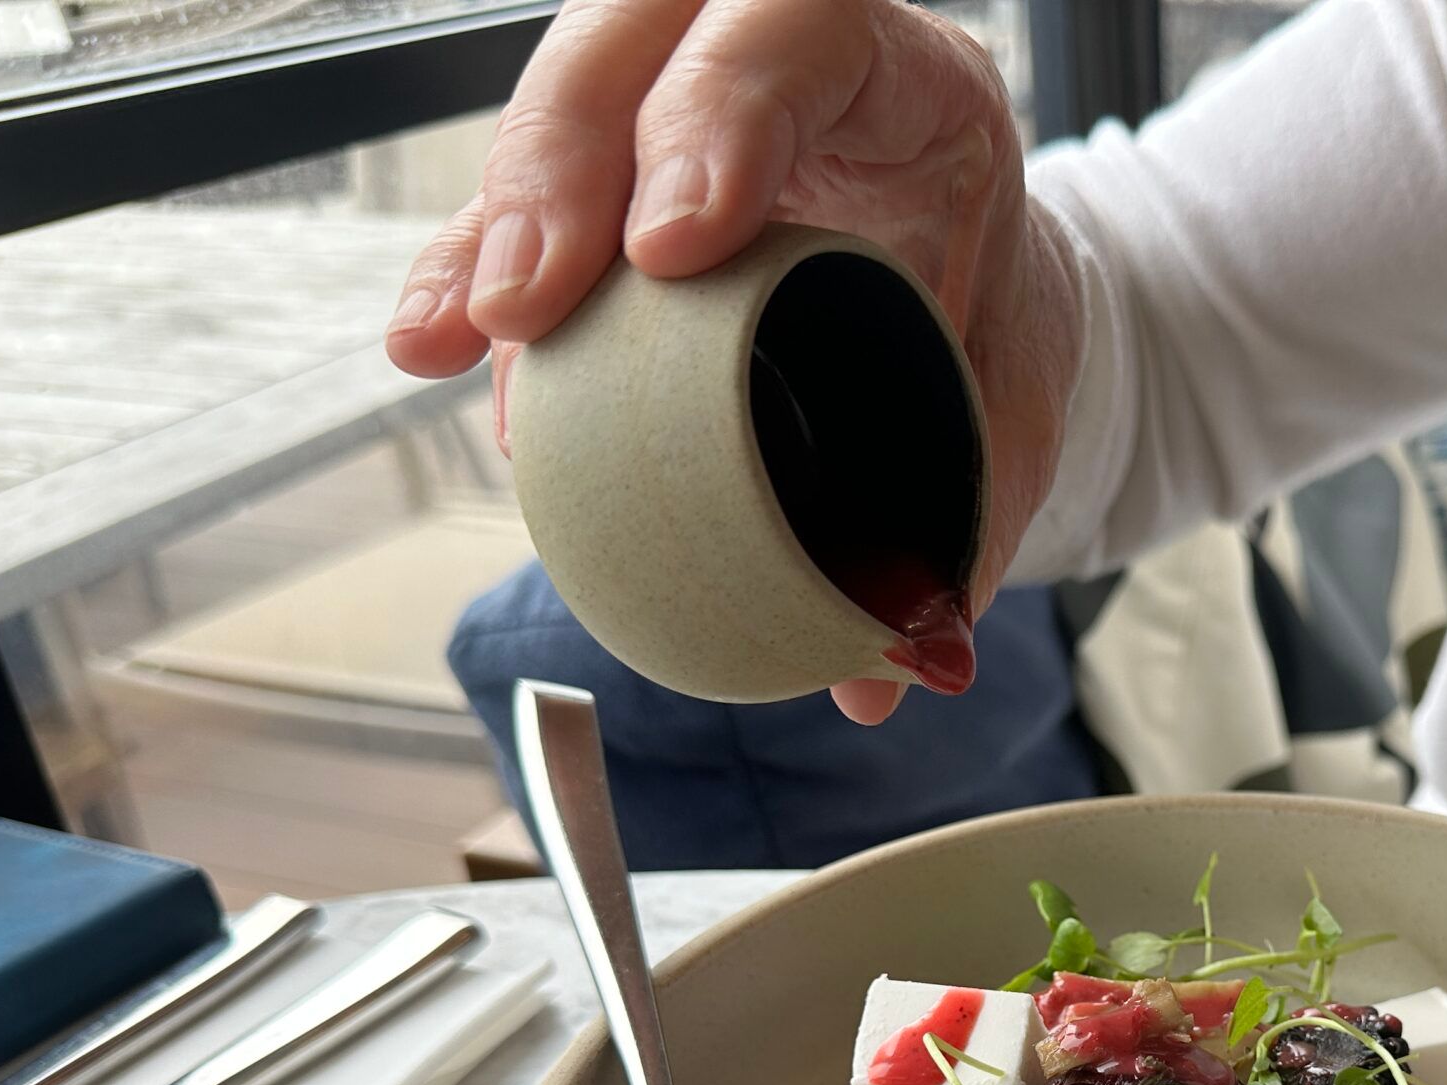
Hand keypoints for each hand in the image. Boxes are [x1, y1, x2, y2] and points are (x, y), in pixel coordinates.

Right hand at [385, 0, 1081, 723]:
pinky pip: (520, 198)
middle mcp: (779, 56)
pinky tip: (433, 347)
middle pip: (641, 44)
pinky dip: (471, 268)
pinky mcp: (610, 173)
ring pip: (564, 102)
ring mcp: (677, 101)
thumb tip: (906, 660)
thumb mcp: (1012, 409)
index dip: (725, 115)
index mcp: (907, 79)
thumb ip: (976, 514)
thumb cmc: (997, 334)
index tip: (676, 247)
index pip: (801, 30)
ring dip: (496, 223)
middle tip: (532, 305)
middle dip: (567, 169)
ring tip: (455, 338)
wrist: (980, 312)